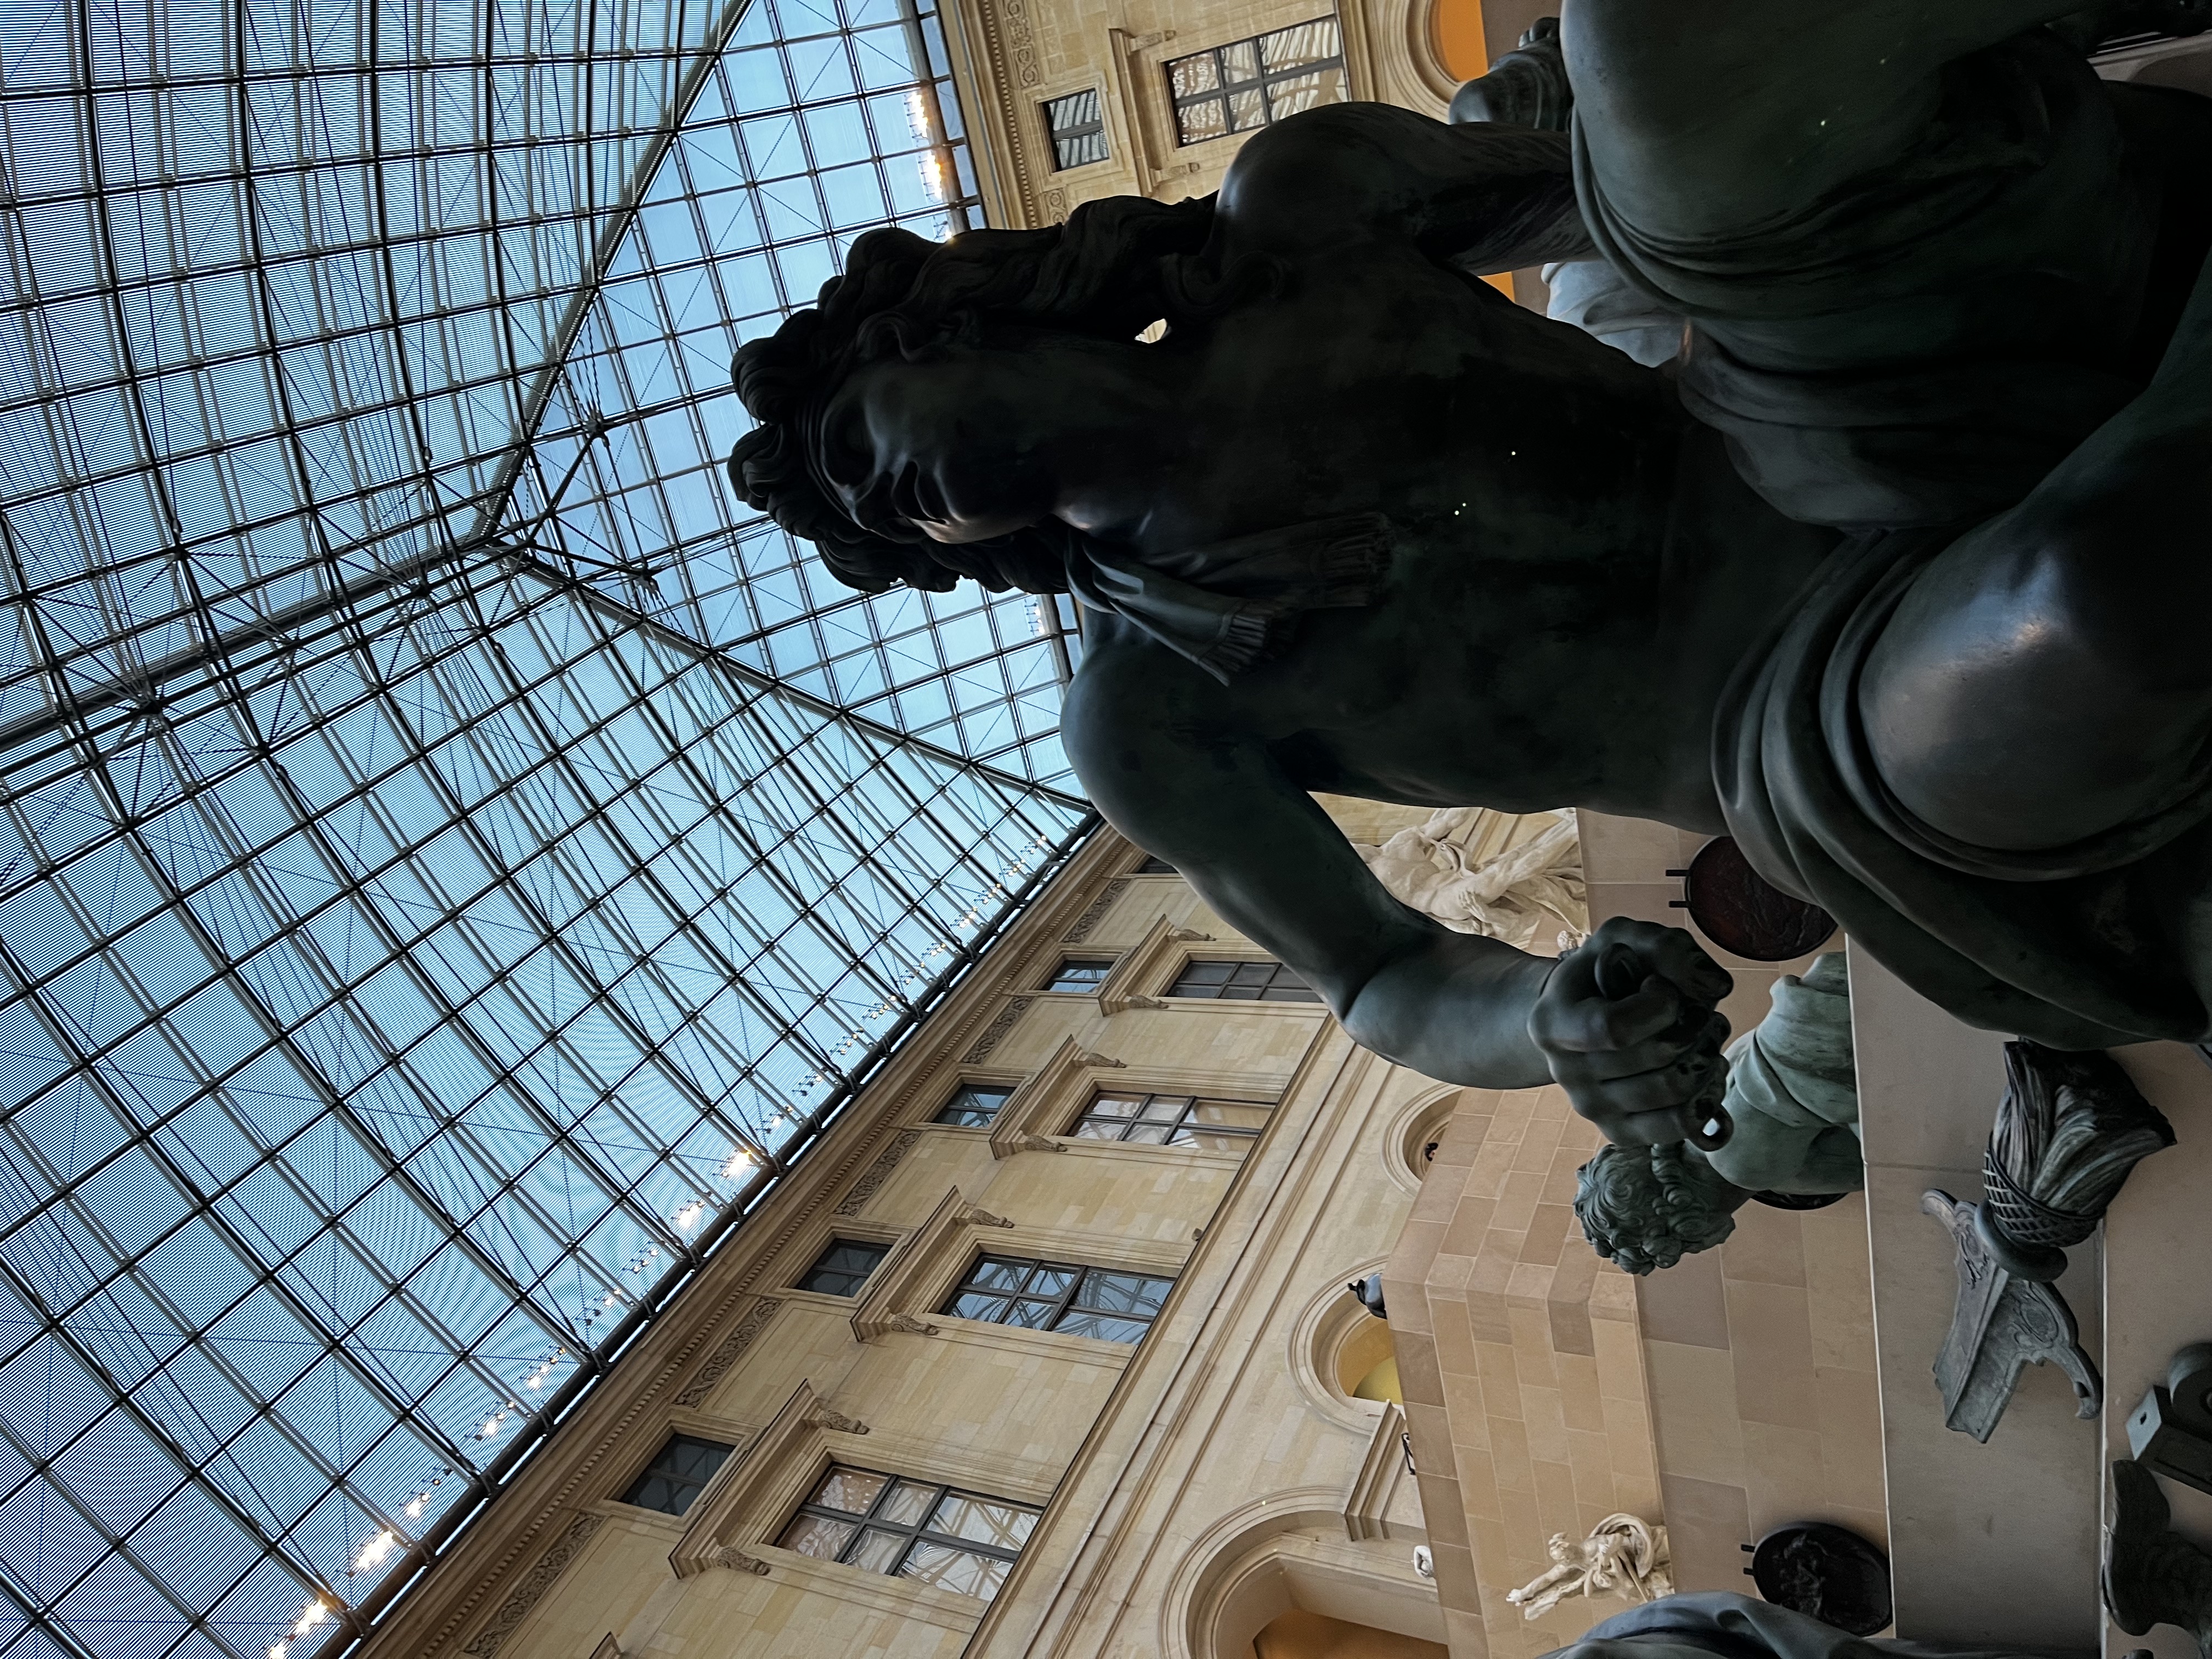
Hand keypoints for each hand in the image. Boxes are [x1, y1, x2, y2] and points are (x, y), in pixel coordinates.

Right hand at [1528, 918, 1733, 1146]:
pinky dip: (1705, 1097)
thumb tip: (1714, 987)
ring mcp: (1590, 1107)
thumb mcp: (1624, 940)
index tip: (1660, 985)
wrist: (1580, 1015)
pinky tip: (1701, 1070)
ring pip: (1674, 1094)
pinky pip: (1677, 1127)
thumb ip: (1667, 948)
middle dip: (1697, 1027)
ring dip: (1708, 1058)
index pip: (1615, 1030)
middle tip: (1700, 1011)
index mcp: (1552, 1023)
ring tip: (1704, 1037)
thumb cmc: (1606, 974)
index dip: (1658, 1006)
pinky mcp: (1617, 1131)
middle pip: (1656, 1060)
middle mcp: (1564, 1072)